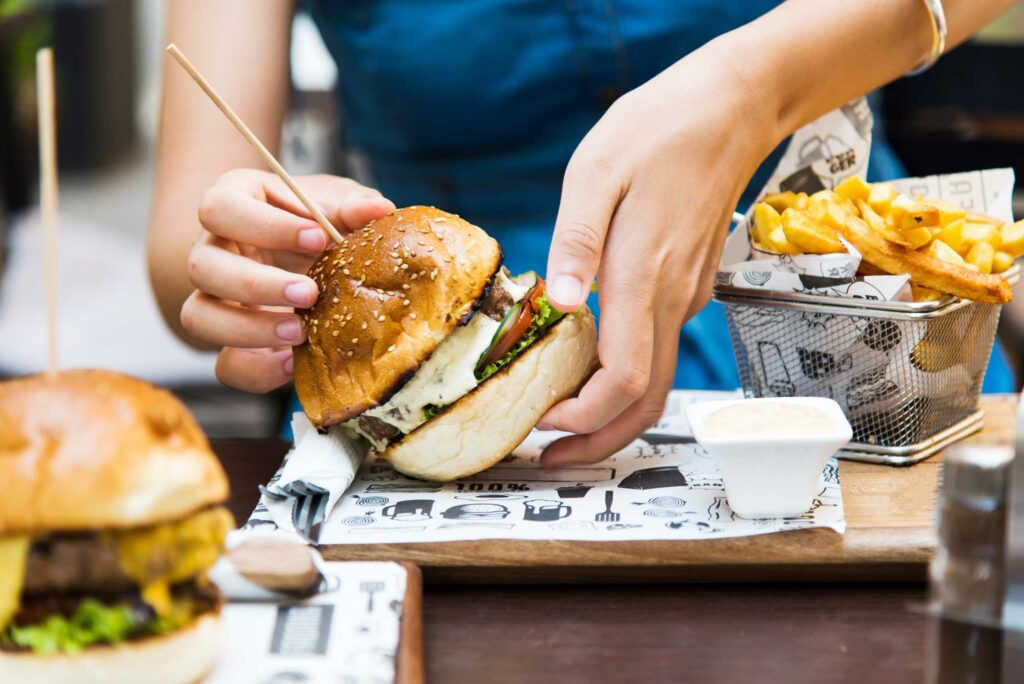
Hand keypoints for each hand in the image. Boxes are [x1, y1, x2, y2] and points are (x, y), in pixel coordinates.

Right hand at [181, 170, 394, 391]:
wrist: (313, 255)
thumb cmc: (317, 219)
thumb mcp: (335, 204)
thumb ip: (351, 206)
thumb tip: (379, 208)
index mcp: (230, 203)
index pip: (220, 207)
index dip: (264, 225)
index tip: (317, 236)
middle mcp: (212, 250)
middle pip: (201, 267)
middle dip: (255, 284)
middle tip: (308, 293)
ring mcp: (214, 298)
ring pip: (199, 316)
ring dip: (248, 330)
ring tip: (299, 332)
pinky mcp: (232, 341)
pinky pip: (225, 364)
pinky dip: (256, 370)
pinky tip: (293, 363)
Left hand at [539, 41, 777, 464]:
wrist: (730, 108)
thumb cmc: (657, 130)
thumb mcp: (594, 172)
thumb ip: (575, 241)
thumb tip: (560, 302)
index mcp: (644, 276)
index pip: (623, 379)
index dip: (584, 418)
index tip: (542, 425)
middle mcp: (672, 299)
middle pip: (647, 401)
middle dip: (600, 441)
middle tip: (551, 460)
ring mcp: (686, 296)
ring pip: (656, 381)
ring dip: (611, 416)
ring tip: (560, 424)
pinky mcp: (688, 286)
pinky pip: (657, 350)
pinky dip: (623, 379)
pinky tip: (584, 368)